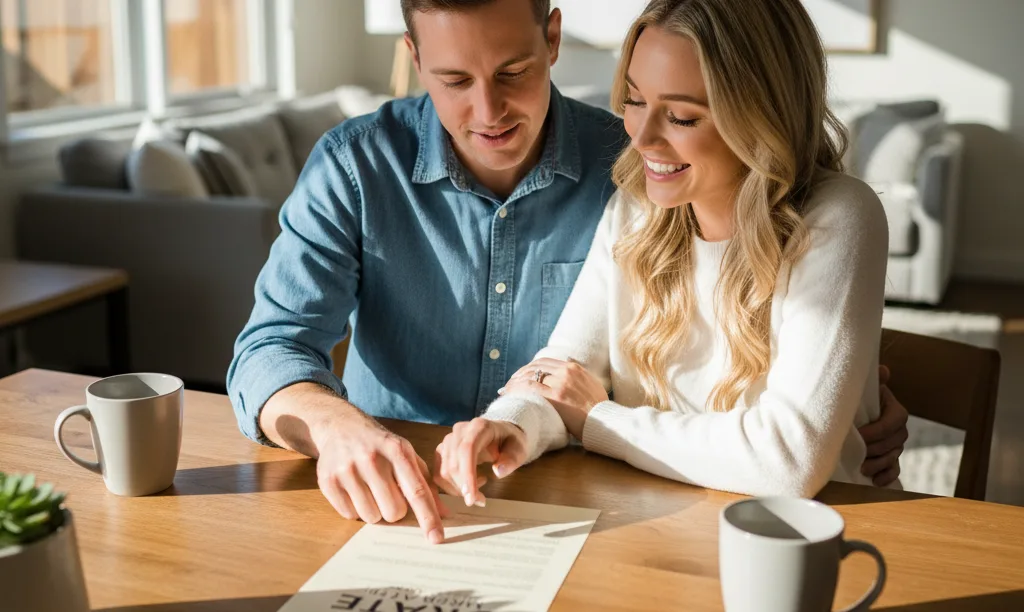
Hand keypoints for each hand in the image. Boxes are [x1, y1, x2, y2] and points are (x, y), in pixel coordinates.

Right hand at [313, 414, 448, 543]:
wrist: (341, 427)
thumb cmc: (381, 446)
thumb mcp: (406, 455)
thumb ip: (426, 483)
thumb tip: (445, 513)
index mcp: (397, 451)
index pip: (416, 491)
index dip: (428, 517)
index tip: (436, 538)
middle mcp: (372, 459)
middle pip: (394, 511)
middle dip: (395, 509)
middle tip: (388, 492)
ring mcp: (348, 470)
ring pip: (371, 517)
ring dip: (374, 510)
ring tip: (369, 488)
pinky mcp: (328, 481)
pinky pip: (350, 515)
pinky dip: (355, 508)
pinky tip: (354, 488)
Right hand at [434, 418, 527, 506]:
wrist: (500, 435)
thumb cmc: (510, 442)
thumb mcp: (519, 450)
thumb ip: (511, 460)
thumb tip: (498, 472)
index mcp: (479, 427)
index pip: (467, 450)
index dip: (467, 474)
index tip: (471, 497)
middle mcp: (459, 431)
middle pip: (454, 464)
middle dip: (465, 488)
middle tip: (480, 501)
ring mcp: (448, 440)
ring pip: (444, 471)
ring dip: (458, 490)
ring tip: (477, 493)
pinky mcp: (442, 451)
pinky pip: (439, 474)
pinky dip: (451, 487)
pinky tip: (467, 486)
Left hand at [500, 358, 607, 438]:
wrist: (606, 422)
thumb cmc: (599, 410)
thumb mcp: (592, 385)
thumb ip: (579, 376)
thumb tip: (569, 364)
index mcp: (574, 368)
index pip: (544, 362)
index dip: (529, 368)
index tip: (521, 375)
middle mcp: (566, 372)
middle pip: (535, 367)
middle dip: (519, 374)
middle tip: (510, 383)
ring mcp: (561, 383)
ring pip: (530, 376)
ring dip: (514, 382)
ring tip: (506, 390)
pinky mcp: (556, 397)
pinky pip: (530, 388)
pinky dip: (516, 389)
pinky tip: (509, 394)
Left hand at [859, 365, 908, 485]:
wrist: (849, 413)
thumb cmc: (855, 399)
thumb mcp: (863, 389)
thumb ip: (874, 380)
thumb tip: (884, 371)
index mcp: (894, 409)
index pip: (895, 421)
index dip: (878, 430)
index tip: (859, 434)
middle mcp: (898, 429)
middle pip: (895, 442)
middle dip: (876, 449)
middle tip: (858, 454)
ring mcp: (895, 445)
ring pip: (893, 457)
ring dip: (879, 464)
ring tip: (862, 468)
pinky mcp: (889, 459)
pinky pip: (895, 470)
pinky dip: (886, 477)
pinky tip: (875, 481)